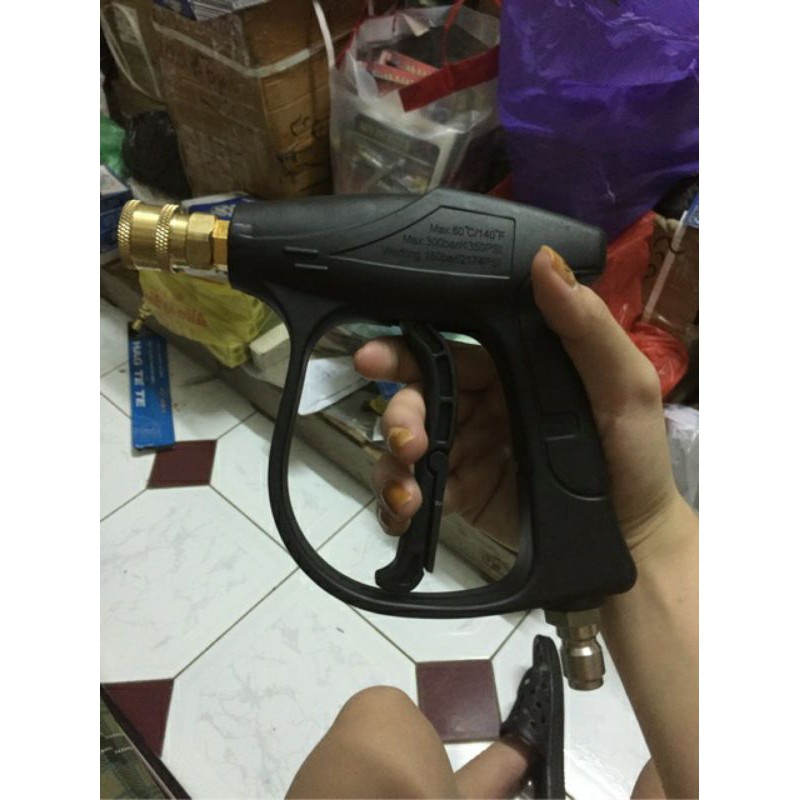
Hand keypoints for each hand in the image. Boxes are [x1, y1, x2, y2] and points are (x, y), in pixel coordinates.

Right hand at [353, 246, 683, 559]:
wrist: (632, 536)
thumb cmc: (632, 454)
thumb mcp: (624, 384)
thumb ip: (586, 326)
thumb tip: (546, 262)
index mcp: (511, 368)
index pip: (448, 349)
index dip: (406, 349)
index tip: (372, 355)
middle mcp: (481, 404)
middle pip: (418, 396)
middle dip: (398, 412)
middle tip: (405, 435)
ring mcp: (466, 450)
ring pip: (407, 442)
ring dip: (392, 459)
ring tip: (408, 484)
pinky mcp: (459, 494)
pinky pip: (414, 489)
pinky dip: (395, 500)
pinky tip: (403, 509)